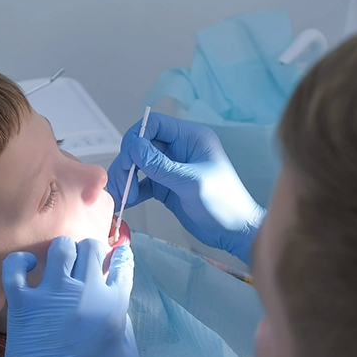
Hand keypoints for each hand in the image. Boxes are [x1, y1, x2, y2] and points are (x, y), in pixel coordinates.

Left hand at [0, 237, 138, 356]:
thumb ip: (127, 327)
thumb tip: (116, 305)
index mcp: (113, 306)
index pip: (121, 266)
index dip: (120, 257)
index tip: (116, 257)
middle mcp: (85, 293)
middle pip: (91, 248)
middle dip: (91, 251)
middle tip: (85, 263)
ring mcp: (51, 295)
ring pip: (59, 248)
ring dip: (63, 251)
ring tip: (60, 264)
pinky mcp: (22, 303)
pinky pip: (15, 266)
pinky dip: (21, 261)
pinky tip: (27, 267)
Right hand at [108, 112, 264, 264]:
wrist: (234, 231)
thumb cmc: (222, 203)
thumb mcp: (190, 182)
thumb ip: (160, 165)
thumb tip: (133, 146)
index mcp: (190, 138)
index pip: (154, 125)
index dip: (136, 138)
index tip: (127, 159)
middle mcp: (179, 149)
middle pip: (142, 145)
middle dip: (128, 163)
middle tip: (121, 185)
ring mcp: (172, 168)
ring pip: (139, 165)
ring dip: (127, 178)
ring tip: (123, 198)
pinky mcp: (166, 186)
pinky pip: (143, 183)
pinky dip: (133, 191)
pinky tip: (127, 202)